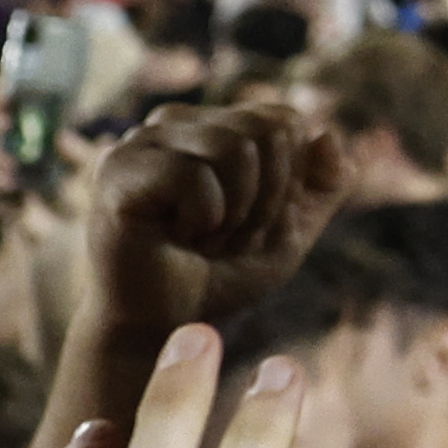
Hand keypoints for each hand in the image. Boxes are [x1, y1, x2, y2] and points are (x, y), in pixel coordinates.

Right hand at [84, 103, 349, 353]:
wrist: (163, 327)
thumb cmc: (220, 275)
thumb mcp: (292, 230)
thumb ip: (324, 184)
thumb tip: (329, 134)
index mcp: (212, 124)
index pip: (284, 121)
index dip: (287, 182)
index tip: (252, 222)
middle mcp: (174, 120)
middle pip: (267, 130)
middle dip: (267, 199)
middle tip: (227, 236)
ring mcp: (142, 141)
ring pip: (236, 149)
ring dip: (236, 214)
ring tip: (203, 239)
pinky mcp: (119, 170)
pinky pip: (195, 176)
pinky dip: (204, 219)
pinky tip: (175, 238)